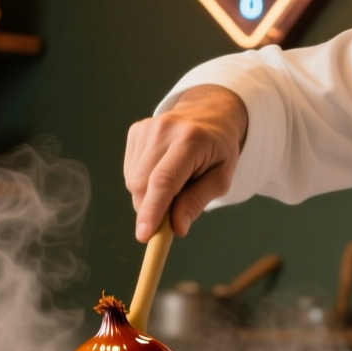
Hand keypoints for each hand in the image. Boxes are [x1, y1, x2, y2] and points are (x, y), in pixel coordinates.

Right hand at [124, 85, 247, 241]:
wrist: (210, 115)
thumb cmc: (218, 151)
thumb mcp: (221, 179)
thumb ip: (197, 202)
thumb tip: (175, 228)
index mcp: (191, 139)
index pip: (164, 180)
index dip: (152, 210)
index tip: (144, 235)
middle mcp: (165, 129)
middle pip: (142, 183)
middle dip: (150, 209)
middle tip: (169, 217)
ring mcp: (147, 128)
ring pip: (132, 181)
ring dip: (148, 196)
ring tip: (174, 183)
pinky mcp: (136, 131)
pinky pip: (130, 171)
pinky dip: (143, 182)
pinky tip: (162, 171)